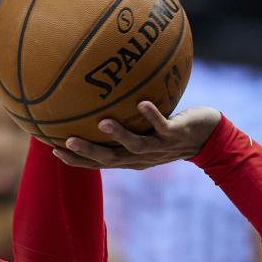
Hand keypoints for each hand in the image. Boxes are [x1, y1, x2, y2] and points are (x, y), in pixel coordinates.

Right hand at [52, 104, 220, 170]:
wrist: (207, 138)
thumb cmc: (170, 130)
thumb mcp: (143, 128)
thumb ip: (123, 119)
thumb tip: (99, 98)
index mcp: (130, 158)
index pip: (100, 163)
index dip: (77, 160)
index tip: (54, 148)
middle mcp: (142, 156)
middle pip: (111, 159)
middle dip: (88, 153)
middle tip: (66, 141)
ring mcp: (159, 147)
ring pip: (136, 145)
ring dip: (119, 135)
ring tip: (102, 122)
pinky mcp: (175, 134)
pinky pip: (162, 126)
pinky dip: (152, 116)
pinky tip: (142, 103)